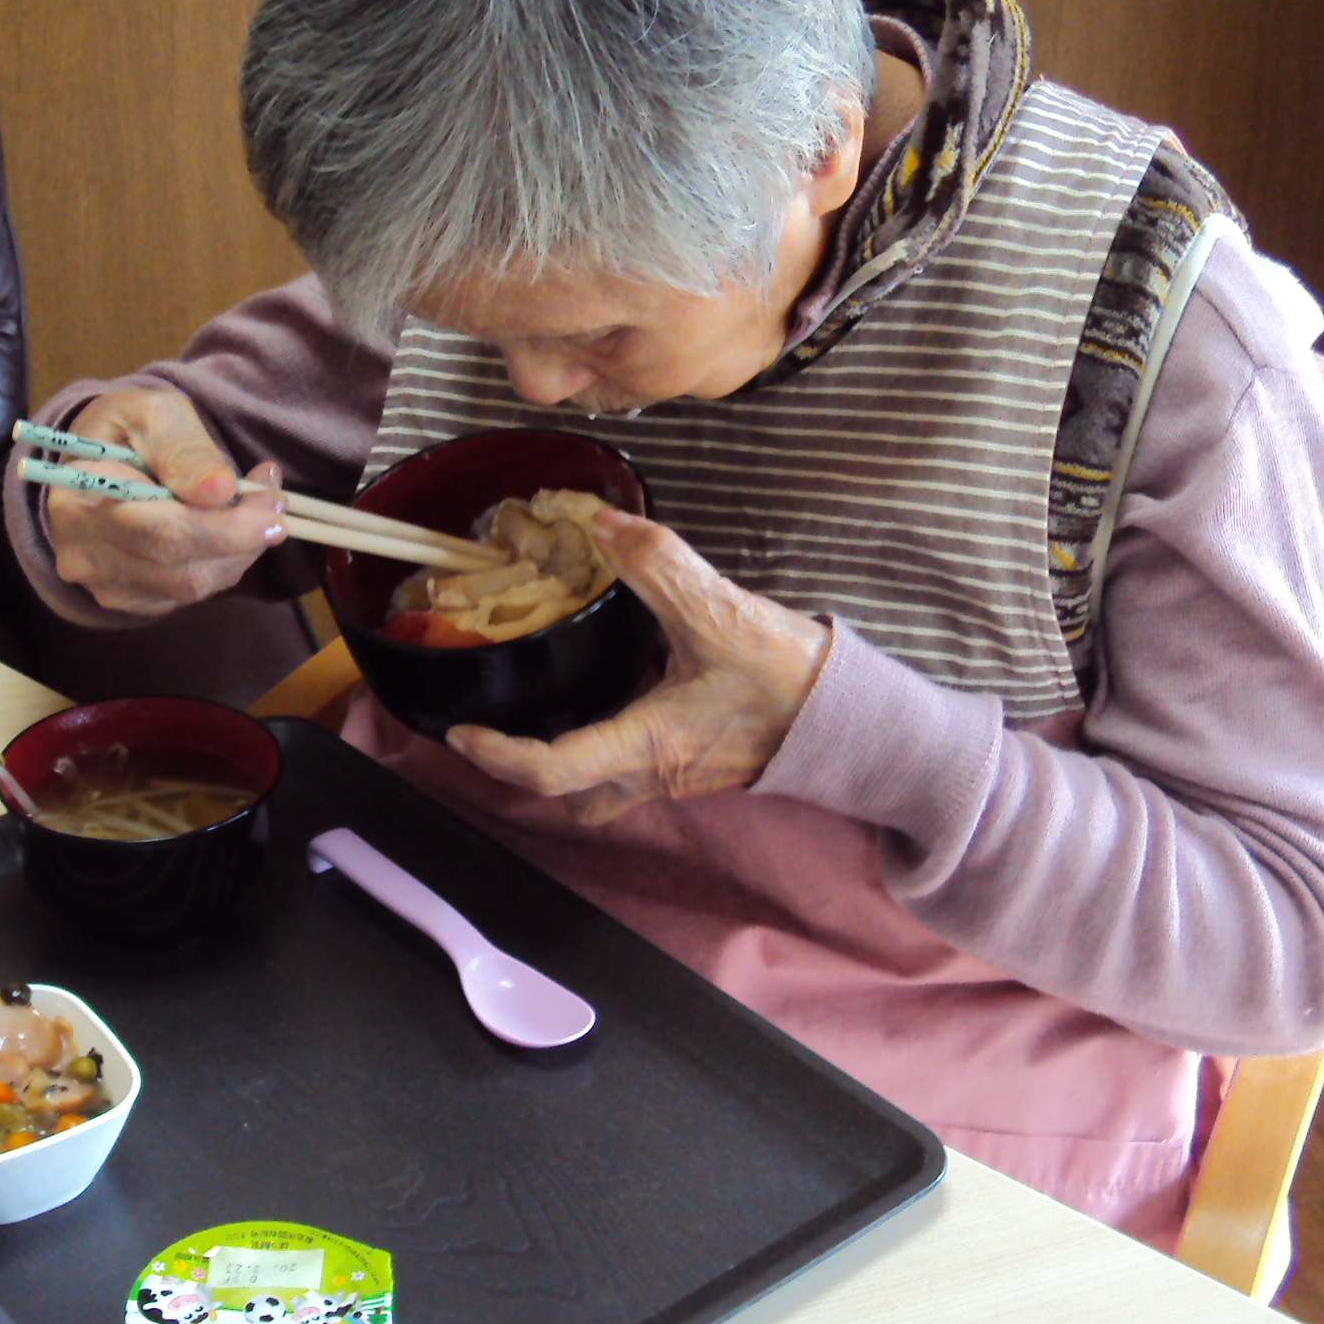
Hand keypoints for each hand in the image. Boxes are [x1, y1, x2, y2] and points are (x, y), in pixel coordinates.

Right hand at [39, 389, 286, 616]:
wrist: (98, 459)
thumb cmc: (130, 429)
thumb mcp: (156, 415)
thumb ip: (186, 451)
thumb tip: (220, 491)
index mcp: (80, 497)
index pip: (163, 533)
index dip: (226, 527)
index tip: (272, 501)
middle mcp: (82, 551)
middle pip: (179, 570)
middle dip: (243, 539)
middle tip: (276, 504)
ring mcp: (101, 582)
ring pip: (189, 588)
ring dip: (239, 553)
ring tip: (259, 510)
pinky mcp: (124, 597)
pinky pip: (186, 595)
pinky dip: (220, 565)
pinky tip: (230, 532)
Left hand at [446, 511, 828, 822]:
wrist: (861, 720)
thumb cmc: (791, 680)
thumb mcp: (723, 613)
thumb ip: (659, 565)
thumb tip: (601, 525)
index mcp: (650, 745)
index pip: (554, 770)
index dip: (499, 757)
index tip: (461, 734)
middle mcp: (658, 772)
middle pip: (574, 798)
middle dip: (531, 774)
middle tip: (499, 728)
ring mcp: (683, 774)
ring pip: (607, 789)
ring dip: (572, 764)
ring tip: (546, 710)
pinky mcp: (703, 762)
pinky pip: (639, 767)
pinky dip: (611, 742)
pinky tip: (616, 691)